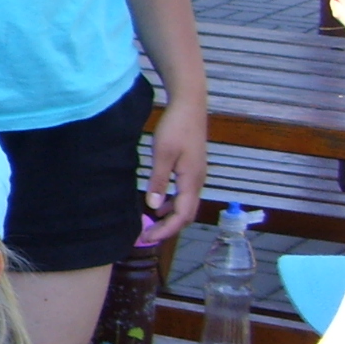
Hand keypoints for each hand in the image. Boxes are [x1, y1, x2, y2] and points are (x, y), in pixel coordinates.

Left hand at [144, 100, 208, 240]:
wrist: (190, 106)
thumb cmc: (176, 127)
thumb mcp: (162, 154)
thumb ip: (158, 181)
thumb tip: (152, 206)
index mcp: (192, 181)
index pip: (182, 216)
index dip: (165, 230)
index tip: (146, 238)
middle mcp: (198, 181)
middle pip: (187, 214)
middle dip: (168, 228)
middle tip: (146, 236)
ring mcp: (197, 175)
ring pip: (186, 205)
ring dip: (170, 217)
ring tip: (150, 224)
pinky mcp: (193, 169)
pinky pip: (184, 194)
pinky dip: (172, 204)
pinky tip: (158, 204)